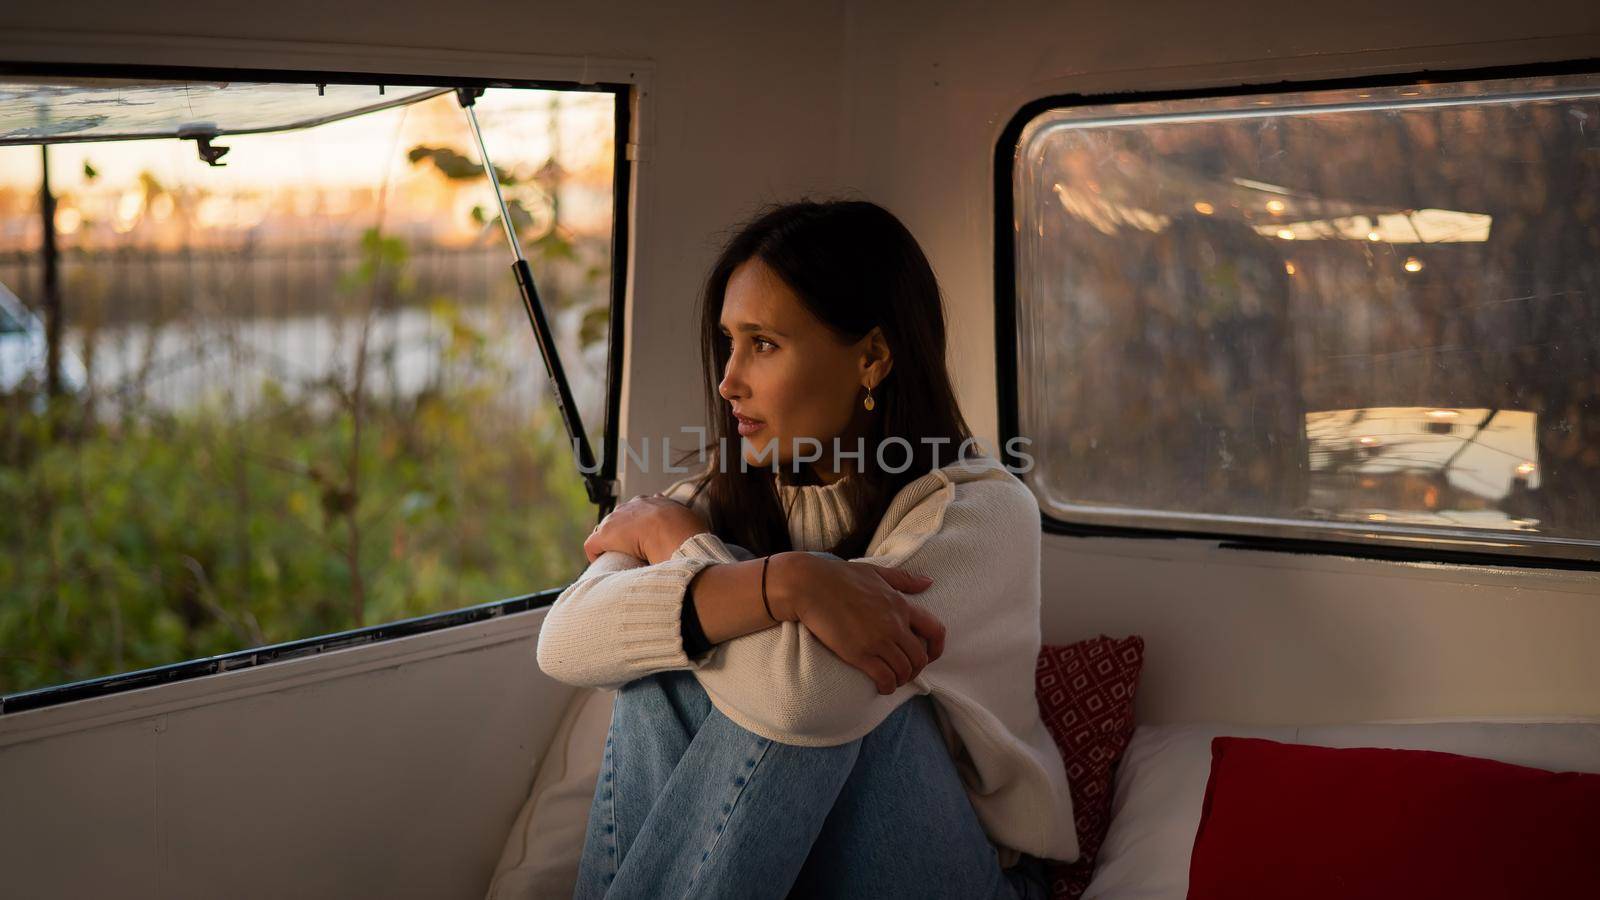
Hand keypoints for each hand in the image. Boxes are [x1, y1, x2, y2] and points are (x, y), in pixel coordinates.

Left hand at [583, 494, 709, 564]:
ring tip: (620, 563)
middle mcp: (634, 505)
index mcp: (655, 502)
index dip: (642, 528)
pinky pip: (593, 546)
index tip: (646, 542)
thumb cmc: (689, 534)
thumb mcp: (694, 525)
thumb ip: (690, 527)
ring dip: (612, 546)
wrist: (672, 532)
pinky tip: (603, 566)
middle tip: (633, 555)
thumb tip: (698, 540)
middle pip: (622, 520)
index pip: (642, 512)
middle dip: (624, 536)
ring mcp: (618, 519)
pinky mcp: (604, 534)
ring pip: (607, 532)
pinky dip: (596, 556)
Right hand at [769, 553, 945, 694]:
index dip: (937, 648)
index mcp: (900, 605)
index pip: (935, 630)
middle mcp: (895, 625)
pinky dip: (887, 686)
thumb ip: (904, 580)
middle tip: (905, 672)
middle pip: (920, 657)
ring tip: (892, 680)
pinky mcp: (860, 654)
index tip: (931, 656)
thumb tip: (929, 582)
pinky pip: (885, 678)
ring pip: (904, 671)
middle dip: (916, 669)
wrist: (809, 586)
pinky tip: (881, 686)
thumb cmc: (839, 576)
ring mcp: (878, 641)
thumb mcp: (876, 573)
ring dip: (901, 680)